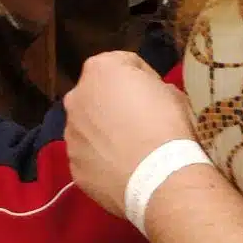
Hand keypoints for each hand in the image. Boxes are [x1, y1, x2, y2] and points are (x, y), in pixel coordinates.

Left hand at [63, 50, 199, 217]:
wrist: (160, 178)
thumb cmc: (168, 127)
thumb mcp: (171, 92)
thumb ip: (149, 84)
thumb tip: (146, 94)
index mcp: (99, 70)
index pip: (122, 64)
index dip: (142, 78)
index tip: (156, 95)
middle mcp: (76, 96)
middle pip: (97, 95)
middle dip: (114, 104)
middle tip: (141, 122)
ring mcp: (70, 132)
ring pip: (88, 126)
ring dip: (104, 132)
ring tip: (131, 150)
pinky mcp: (73, 163)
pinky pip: (88, 155)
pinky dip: (101, 159)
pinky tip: (123, 168)